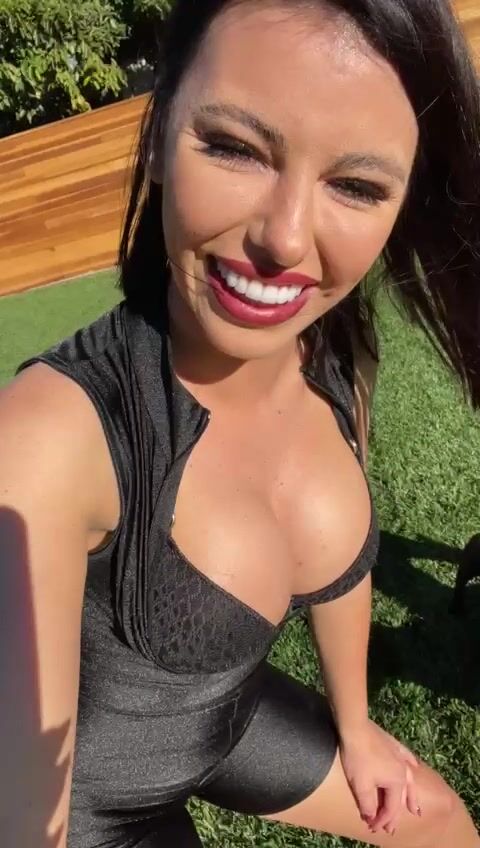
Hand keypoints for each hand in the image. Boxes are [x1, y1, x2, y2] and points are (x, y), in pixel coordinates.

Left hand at [339, 720, 421, 835]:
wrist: (356, 728)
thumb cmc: (358, 757)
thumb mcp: (360, 785)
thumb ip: (368, 805)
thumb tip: (371, 817)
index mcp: (397, 782)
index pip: (391, 808)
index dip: (382, 821)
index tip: (372, 828)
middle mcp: (403, 771)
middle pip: (401, 798)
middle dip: (394, 814)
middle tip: (390, 829)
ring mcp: (400, 757)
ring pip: (409, 781)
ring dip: (410, 797)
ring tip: (415, 809)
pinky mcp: (394, 745)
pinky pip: (407, 757)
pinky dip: (412, 764)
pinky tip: (415, 766)